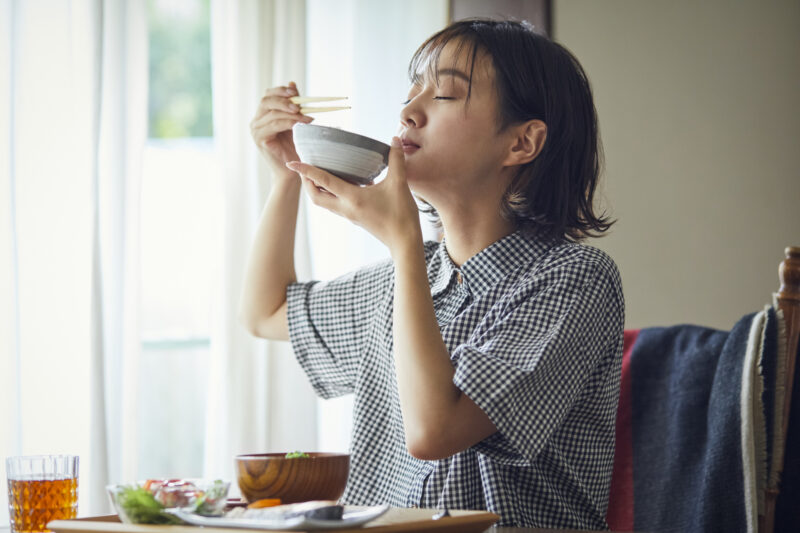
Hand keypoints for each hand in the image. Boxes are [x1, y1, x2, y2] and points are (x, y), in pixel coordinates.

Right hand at [249, 82, 313, 182]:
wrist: (291, 170)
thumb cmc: (293, 147)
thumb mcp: (295, 121)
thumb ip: (293, 104)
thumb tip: (292, 83)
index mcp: (263, 114)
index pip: (268, 95)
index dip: (280, 90)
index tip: (295, 91)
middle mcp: (256, 120)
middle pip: (266, 101)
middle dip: (284, 100)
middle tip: (299, 105)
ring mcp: (256, 130)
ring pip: (272, 113)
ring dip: (291, 114)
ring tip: (307, 118)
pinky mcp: (259, 139)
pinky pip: (274, 125)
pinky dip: (288, 123)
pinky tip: (300, 125)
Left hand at [285, 137, 421, 252]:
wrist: (404, 242)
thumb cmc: (401, 215)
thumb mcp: (399, 184)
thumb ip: (396, 160)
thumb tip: (394, 139)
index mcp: (352, 198)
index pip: (323, 181)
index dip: (306, 171)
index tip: (292, 163)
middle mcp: (345, 208)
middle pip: (315, 197)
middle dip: (306, 182)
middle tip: (305, 167)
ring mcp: (348, 214)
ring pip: (324, 202)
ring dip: (317, 189)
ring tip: (318, 172)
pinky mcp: (354, 218)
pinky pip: (335, 204)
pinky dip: (330, 193)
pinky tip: (341, 182)